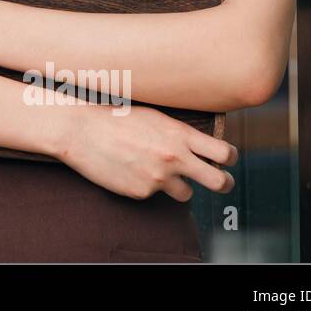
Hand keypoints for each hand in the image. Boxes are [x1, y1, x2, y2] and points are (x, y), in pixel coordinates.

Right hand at [60, 102, 237, 201]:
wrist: (79, 130)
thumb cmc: (114, 117)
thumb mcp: (153, 116)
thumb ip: (178, 132)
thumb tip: (198, 145)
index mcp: (179, 134)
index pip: (224, 153)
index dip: (230, 158)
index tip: (226, 159)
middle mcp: (174, 158)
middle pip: (219, 181)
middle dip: (224, 183)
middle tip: (221, 181)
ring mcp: (158, 178)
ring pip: (186, 193)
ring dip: (178, 186)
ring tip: (158, 171)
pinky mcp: (141, 192)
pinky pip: (154, 193)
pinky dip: (146, 185)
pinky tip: (129, 169)